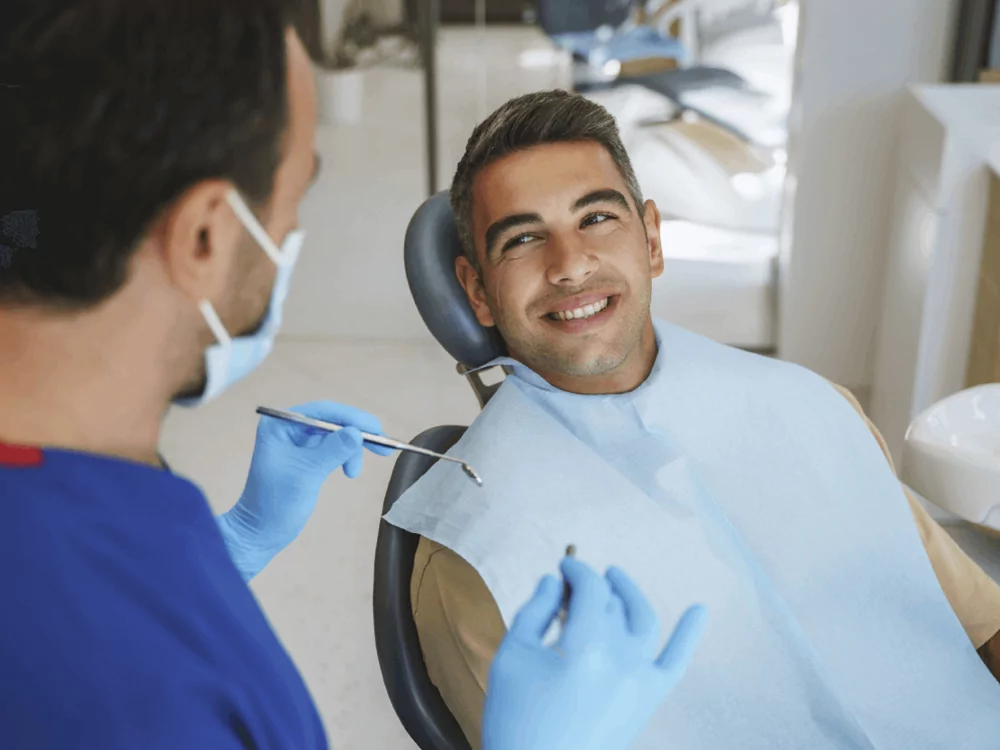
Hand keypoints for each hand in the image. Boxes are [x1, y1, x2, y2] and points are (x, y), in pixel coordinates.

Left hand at [217, 400, 392, 580]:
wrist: (261, 533)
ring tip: (354, 473)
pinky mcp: (306, 458)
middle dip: (357, 433)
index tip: (377, 429)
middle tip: (383, 447)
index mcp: (280, 425)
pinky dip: (345, 456)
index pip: (322, 411)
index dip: (352, 418)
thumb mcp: (306, 474)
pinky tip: (349, 472)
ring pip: (336, 435)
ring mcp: (298, 443)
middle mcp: (289, 428)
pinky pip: (333, 448)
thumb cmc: (276, 503)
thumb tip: (358, 432)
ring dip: (352, 449)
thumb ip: (332, 450)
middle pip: (332, 420)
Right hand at [481, 558, 706, 749]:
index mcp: (584, 645)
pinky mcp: (648, 701)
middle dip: (592, 585)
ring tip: (615, 579)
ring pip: (644, 620)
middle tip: (573, 584)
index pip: (589, 588)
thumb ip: (533, 611)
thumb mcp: (512, 657)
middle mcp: (619, 658)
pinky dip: (690, 633)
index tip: (562, 566)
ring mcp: (639, 681)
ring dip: (630, 593)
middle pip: (612, 602)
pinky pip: (676, 661)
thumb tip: (552, 581)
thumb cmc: (516, 718)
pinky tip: (700, 609)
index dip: (575, 570)